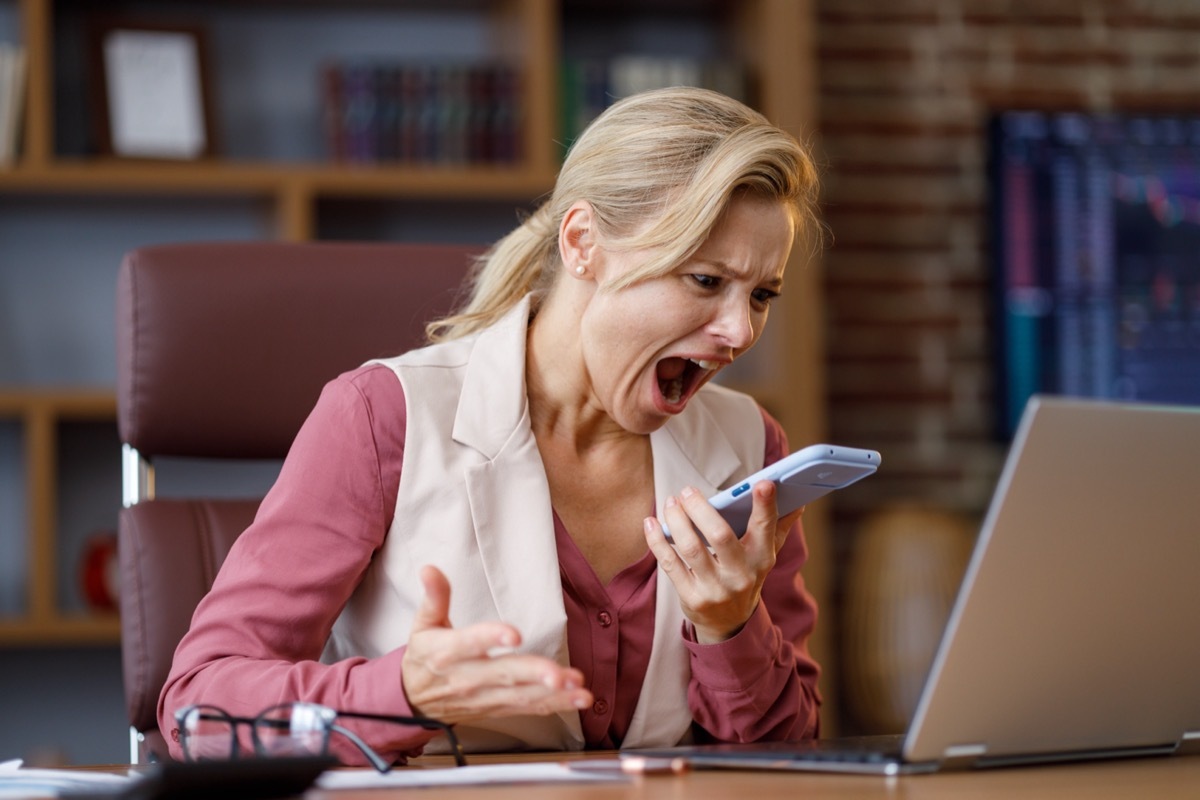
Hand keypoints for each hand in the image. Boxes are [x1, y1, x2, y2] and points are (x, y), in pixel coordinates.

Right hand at [401, 565, 592, 723]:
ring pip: (520, 695)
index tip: (514, 635)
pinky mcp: (497, 708)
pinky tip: (577, 699)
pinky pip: (528, 708)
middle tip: (558, 674)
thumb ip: (434, 596)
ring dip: (552, 694)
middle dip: (533, 674)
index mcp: (446, 652)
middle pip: (503, 674)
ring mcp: (484, 696)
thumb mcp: (423, 623)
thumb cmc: (424, 656)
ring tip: (578, 687)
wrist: (414, 700)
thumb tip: (429, 569)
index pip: (469, 643)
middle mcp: (467, 677)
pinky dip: (554, 705)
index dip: (490, 638)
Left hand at [644, 481, 802, 643]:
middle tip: (688, 490)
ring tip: (671, 502)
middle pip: (720, 536)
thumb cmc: (745, 575)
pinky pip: (670, 564)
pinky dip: (657, 541)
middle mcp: (740, 576)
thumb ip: (778, 527)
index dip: (765, 506)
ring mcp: (715, 589)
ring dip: (676, 520)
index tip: (763, 483)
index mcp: (762, 559)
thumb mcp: (764, 555)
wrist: (729, 623)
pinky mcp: (691, 598)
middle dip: (701, 509)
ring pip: (691, 548)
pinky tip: (651, 523)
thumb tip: (797, 502)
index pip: (765, 529)